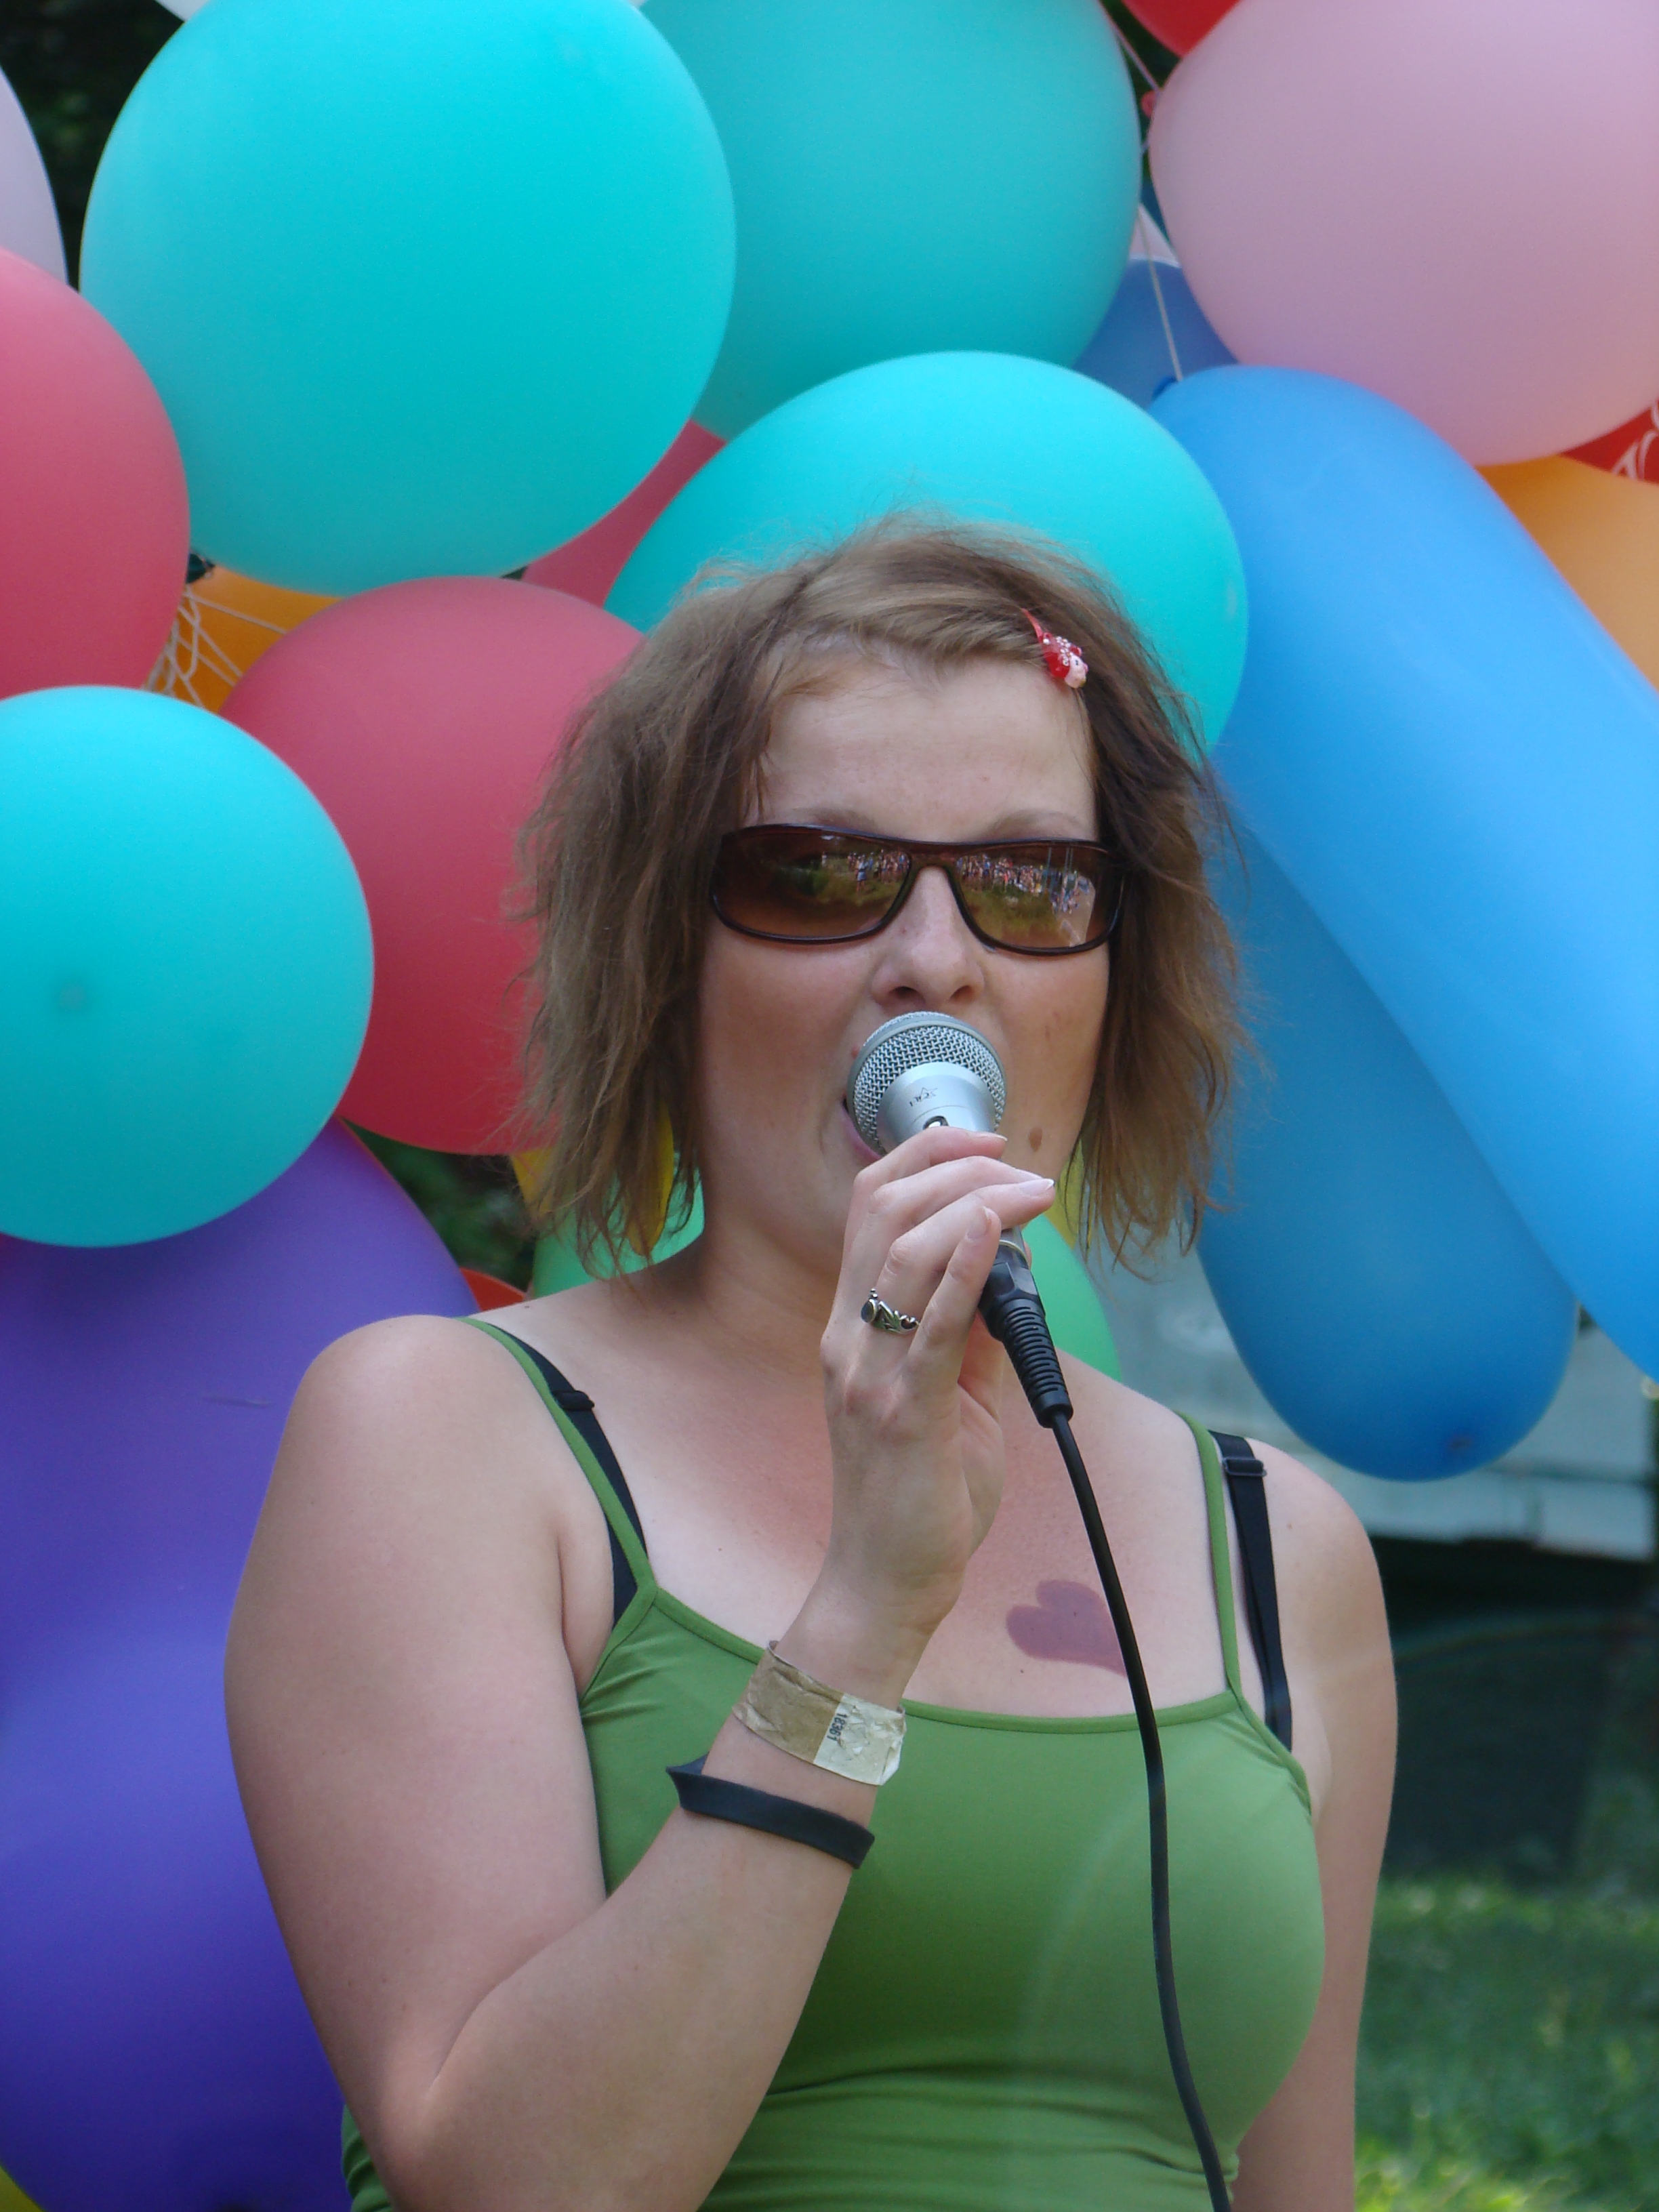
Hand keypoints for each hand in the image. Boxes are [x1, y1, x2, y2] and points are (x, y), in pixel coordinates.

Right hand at [787, 1128, 1054, 1701]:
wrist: (886, 1582)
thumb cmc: (918, 1494)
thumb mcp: (950, 1392)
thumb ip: (972, 1328)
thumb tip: (1013, 1262)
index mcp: (851, 1327)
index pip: (868, 1208)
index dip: (923, 1156)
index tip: (984, 1138)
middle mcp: (847, 1338)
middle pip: (883, 1210)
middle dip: (957, 1165)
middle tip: (1021, 1164)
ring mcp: (869, 1374)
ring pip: (906, 1252)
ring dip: (977, 1203)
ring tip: (1032, 1193)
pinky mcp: (904, 1413)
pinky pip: (933, 1327)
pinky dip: (965, 1267)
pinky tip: (995, 1229)